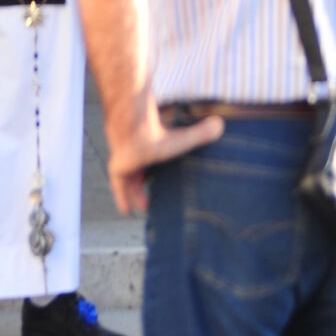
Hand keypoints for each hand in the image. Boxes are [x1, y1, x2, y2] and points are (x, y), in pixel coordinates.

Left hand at [103, 91, 224, 214]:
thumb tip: (220, 124)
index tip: (164, 181)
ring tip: (144, 205)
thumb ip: (199, 134)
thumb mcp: (180, 139)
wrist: (134, 130)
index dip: (157, 172)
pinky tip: (126, 210)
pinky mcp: (116, 168)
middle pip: (139, 172)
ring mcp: (124, 159)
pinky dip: (122, 197)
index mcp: (151, 145)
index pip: (153, 161)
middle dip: (143, 185)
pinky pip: (118, 186)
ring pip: (129, 179)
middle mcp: (136, 152)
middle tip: (151, 199)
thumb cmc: (155, 132)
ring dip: (135, 192)